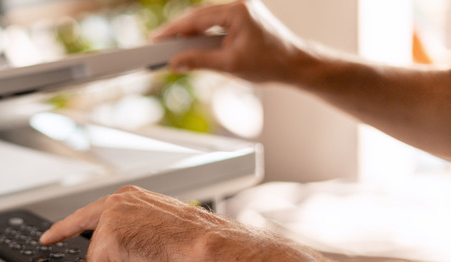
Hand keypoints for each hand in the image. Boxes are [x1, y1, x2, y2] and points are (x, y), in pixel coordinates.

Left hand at [39, 186, 228, 261]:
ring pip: (97, 261)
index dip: (65, 227)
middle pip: (83, 234)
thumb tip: (128, 254)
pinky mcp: (106, 241)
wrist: (206, 248)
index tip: (48, 236)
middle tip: (53, 243)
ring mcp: (110, 220)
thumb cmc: (195, 243)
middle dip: (75, 246)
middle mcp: (117, 203)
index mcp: (131, 198)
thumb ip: (134, 234)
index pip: (90, 212)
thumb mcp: (158, 230)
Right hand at [151, 0, 308, 83]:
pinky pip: (215, 24)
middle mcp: (239, 5)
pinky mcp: (242, 18)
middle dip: (178, 31)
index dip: (173, 30)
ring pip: (205, 20)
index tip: (155, 38)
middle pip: (199, 16)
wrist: (295, 65)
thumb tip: (175, 62)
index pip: (197, 19)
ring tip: (170, 47)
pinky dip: (201, 35)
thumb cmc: (270, 64)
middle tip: (157, 44)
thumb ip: (199, 62)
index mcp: (238, 11)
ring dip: (189, 34)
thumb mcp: (230, 66)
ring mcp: (241, 10)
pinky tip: (190, 45)